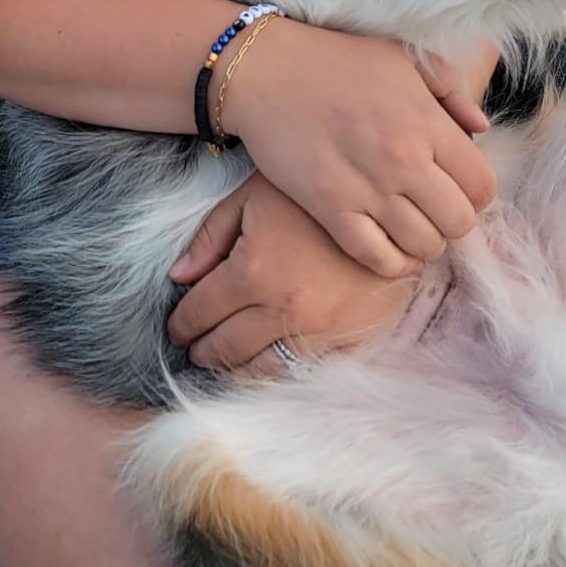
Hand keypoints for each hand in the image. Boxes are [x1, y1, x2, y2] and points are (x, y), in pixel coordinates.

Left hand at [166, 173, 417, 371]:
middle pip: (226, 348)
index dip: (181, 324)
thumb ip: (210, 237)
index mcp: (253, 271)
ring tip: (226, 360)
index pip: (200, 312)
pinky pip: (306, 372)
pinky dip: (282, 373)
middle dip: (203, 350)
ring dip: (237, 370)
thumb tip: (178, 276)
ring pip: (262, 370)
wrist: (388, 201)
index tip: (177, 329)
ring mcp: (320, 330)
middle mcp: (283, 308)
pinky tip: (271, 363)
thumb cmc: (312, 193)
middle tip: (196, 348)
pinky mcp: (351, 341)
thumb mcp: (252, 197)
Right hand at [223, 22, 497, 277]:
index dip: (475, 193)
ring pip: (423, 246)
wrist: (264, 70)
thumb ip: (451, 88)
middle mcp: (402, 158)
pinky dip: (392, 263)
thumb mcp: (403, 56)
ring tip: (410, 226)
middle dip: (452, 221)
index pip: (481, 185)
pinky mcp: (329, 208)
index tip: (455, 186)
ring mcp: (366, 187)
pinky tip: (390, 248)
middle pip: (459, 223)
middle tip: (433, 209)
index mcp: (426, 120)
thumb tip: (481, 125)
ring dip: (423, 243)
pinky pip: (377, 258)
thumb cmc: (335, 58)